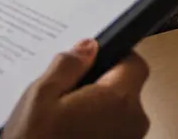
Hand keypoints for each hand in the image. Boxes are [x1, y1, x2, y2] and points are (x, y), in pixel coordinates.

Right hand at [3, 39, 149, 138]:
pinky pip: (114, 132)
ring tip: (64, 117)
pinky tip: (70, 133)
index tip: (95, 58)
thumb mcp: (42, 95)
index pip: (135, 64)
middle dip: (103, 86)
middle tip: (69, 91)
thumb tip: (88, 46)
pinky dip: (98, 129)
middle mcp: (132, 122)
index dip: (117, 56)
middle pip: (128, 89)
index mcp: (117, 99)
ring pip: (120, 114)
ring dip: (99, 110)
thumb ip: (68, 66)